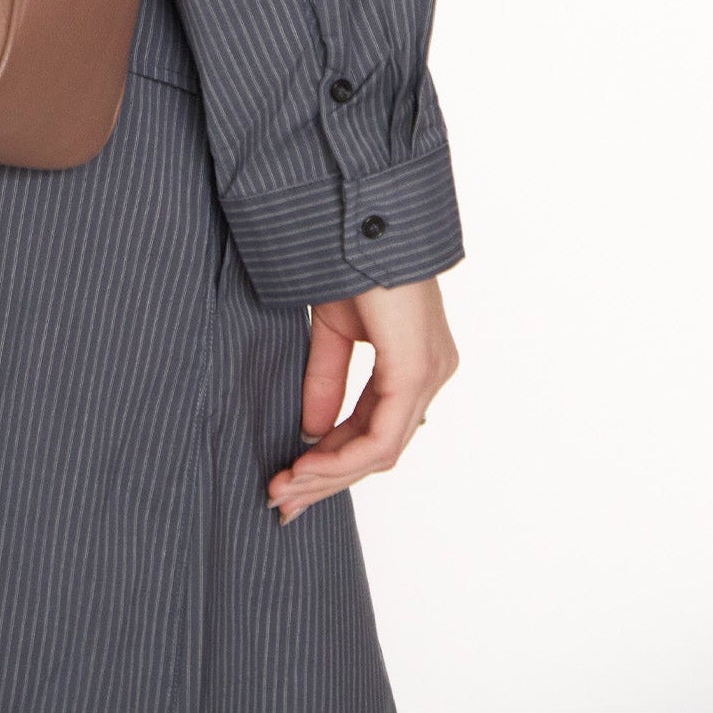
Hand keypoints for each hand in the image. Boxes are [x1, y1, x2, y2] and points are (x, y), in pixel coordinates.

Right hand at [266, 276, 458, 524]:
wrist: (359, 210)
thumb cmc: (348, 254)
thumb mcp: (333, 328)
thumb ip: (326, 379)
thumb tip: (312, 434)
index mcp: (414, 360)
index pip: (376, 429)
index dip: (331, 461)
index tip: (288, 480)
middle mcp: (430, 372)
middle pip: (380, 449)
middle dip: (326, 480)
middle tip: (281, 501)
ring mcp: (428, 372)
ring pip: (381, 450)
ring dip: (328, 475)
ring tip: (284, 487)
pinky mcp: (415, 369)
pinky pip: (382, 435)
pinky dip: (342, 457)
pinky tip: (306, 465)